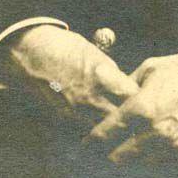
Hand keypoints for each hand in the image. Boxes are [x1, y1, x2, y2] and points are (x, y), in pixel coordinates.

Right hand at [6, 25, 138, 124]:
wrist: (30, 52)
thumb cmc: (64, 46)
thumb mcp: (93, 52)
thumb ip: (109, 71)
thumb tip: (123, 85)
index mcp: (102, 74)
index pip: (131, 94)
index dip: (142, 98)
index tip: (146, 97)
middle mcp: (91, 96)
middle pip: (120, 117)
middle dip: (131, 119)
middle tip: (139, 119)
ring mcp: (76, 110)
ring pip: (102, 130)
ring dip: (111, 129)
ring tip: (121, 129)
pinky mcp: (63, 118)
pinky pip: (83, 131)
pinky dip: (92, 131)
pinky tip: (97, 128)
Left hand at [86, 51, 177, 163]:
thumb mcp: (152, 66)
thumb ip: (128, 82)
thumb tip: (114, 89)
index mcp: (142, 106)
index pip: (109, 131)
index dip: (94, 139)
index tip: (85, 144)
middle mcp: (154, 129)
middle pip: (122, 155)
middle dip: (111, 154)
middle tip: (104, 152)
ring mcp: (171, 144)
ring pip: (141, 163)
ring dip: (132, 160)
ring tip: (124, 155)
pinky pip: (162, 162)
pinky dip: (153, 160)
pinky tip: (149, 154)